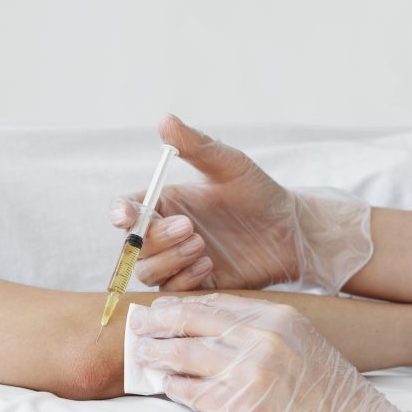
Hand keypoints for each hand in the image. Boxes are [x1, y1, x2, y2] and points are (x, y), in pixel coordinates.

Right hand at [110, 114, 372, 293]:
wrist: (291, 233)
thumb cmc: (260, 194)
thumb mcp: (230, 165)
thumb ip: (197, 145)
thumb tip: (166, 120)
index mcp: (165, 203)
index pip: (127, 209)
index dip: (120, 213)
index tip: (127, 216)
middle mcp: (165, 233)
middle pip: (134, 245)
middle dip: (156, 238)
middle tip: (191, 228)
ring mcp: (177, 262)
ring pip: (147, 272)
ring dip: (170, 260)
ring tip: (203, 247)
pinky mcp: (194, 286)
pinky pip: (171, 291)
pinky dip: (184, 279)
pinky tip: (210, 265)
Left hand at [130, 293, 411, 411]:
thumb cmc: (332, 396)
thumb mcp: (301, 344)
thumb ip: (259, 331)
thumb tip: (209, 327)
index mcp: (277, 317)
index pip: (214, 303)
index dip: (181, 305)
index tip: (160, 308)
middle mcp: (262, 339)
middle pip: (192, 322)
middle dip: (159, 323)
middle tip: (138, 326)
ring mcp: (250, 373)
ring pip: (185, 356)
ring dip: (158, 354)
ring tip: (143, 354)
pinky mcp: (240, 408)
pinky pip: (193, 393)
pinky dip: (175, 387)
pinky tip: (166, 384)